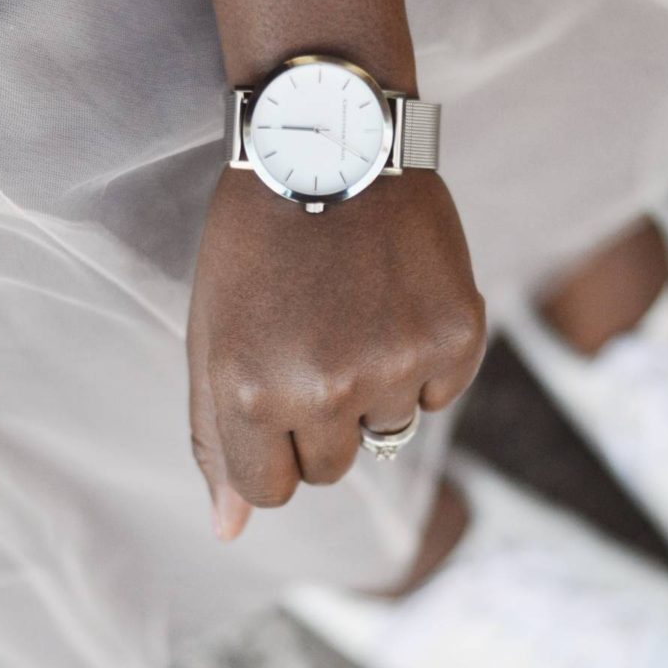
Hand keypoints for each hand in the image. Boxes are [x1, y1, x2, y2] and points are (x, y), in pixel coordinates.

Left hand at [188, 167, 485, 539]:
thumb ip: (214, 437)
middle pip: (330, 469)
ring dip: (371, 389)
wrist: (332, 138)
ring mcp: (397, 364)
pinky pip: (438, 392)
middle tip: (312, 336)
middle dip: (318, 420)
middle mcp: (325, 390)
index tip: (274, 398)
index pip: (270, 488)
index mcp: (250, 393)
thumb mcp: (211, 334)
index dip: (269, 447)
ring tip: (353, 309)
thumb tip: (228, 529)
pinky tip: (395, 297)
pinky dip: (420, 357)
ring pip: (387, 433)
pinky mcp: (456, 336)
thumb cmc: (255, 238)